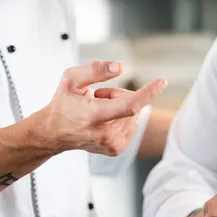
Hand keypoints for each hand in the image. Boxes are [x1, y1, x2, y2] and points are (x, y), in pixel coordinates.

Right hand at [38, 60, 166, 155]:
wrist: (54, 133)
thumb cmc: (63, 104)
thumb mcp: (71, 79)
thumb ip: (95, 70)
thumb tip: (119, 67)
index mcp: (93, 116)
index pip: (129, 105)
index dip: (147, 93)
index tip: (161, 82)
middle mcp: (104, 134)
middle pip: (131, 105)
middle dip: (119, 95)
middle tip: (98, 96)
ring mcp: (112, 145)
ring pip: (133, 115)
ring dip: (119, 107)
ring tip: (98, 110)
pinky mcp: (116, 149)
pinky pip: (131, 125)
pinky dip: (120, 119)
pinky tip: (103, 120)